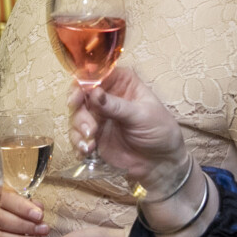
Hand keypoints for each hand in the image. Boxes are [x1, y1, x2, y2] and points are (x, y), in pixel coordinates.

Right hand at [69, 67, 187, 191]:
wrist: (161, 163)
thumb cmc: (159, 130)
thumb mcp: (141, 115)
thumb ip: (116, 106)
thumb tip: (94, 93)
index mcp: (121, 82)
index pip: (97, 73)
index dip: (83, 82)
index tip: (78, 96)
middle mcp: (105, 96)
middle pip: (80, 94)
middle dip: (78, 110)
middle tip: (87, 126)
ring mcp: (98, 116)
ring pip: (76, 115)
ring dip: (78, 129)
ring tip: (90, 143)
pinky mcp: (93, 135)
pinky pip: (77, 136)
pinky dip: (78, 143)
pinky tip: (86, 151)